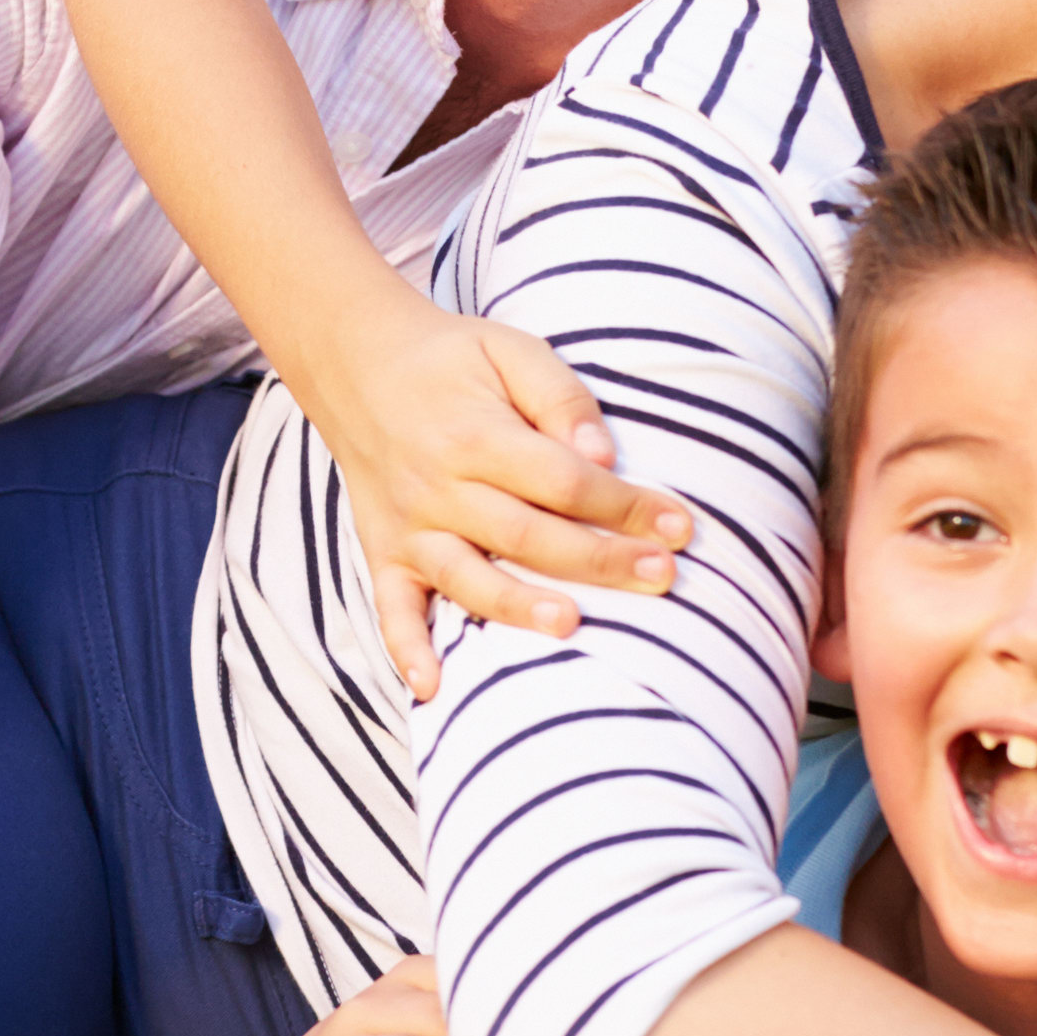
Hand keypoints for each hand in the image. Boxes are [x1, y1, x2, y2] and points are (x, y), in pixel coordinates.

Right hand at [297, 289, 686, 698]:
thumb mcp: (511, 349)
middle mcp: (439, 486)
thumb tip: (601, 455)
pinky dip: (406, 648)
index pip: (565, 481)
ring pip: (466, 577)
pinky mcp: (384, 551)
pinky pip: (390, 606)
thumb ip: (561, 397)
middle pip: (529, 534)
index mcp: (478, 435)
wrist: (357, 361)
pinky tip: (432, 686)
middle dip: (601, 560)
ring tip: (570, 624)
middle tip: (662, 577)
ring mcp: (409, 525)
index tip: (678, 525)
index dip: (626, 505)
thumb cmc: (451, 359)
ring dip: (517, 606)